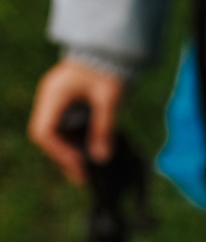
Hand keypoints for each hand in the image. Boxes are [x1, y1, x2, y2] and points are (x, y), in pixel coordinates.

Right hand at [28, 59, 123, 183]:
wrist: (112, 51)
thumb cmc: (109, 70)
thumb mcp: (109, 100)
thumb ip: (104, 128)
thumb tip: (100, 157)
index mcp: (54, 96)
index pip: (44, 132)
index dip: (59, 153)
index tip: (79, 166)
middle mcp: (50, 100)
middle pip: (46, 136)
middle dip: (63, 158)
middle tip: (83, 177)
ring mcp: (57, 102)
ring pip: (54, 134)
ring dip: (68, 153)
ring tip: (87, 172)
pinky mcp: (67, 105)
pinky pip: (65, 129)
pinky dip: (75, 143)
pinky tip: (89, 155)